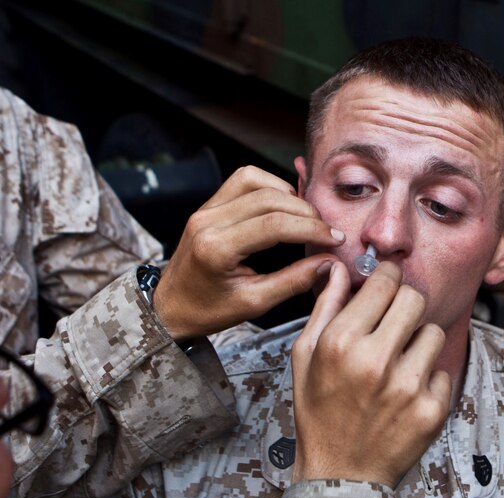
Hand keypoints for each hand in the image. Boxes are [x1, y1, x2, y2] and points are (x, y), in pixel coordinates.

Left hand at [153, 166, 343, 340]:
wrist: (169, 308)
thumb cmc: (207, 311)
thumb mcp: (253, 303)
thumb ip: (293, 281)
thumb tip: (329, 263)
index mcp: (216, 249)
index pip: (274, 225)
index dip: (311, 228)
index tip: (334, 238)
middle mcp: (207, 222)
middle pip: (269, 198)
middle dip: (305, 212)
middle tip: (326, 230)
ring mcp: (204, 210)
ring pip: (254, 180)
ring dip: (286, 194)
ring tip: (306, 217)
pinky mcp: (206, 206)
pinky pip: (241, 181)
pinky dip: (267, 187)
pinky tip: (282, 206)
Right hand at [291, 261, 450, 486]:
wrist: (340, 474)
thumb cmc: (318, 413)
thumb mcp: (305, 357)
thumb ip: (324, 308)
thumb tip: (337, 268)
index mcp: (341, 343)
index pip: (384, 282)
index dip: (386, 277)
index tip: (386, 283)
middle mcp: (377, 361)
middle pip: (415, 299)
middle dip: (404, 305)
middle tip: (393, 323)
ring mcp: (408, 386)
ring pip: (433, 333)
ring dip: (418, 343)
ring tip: (397, 365)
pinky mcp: (432, 409)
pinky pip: (442, 371)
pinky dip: (426, 380)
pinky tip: (404, 396)